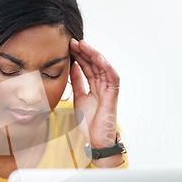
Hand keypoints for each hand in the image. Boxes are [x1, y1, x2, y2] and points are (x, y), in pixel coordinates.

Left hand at [69, 39, 122, 166]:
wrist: (96, 139)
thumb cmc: (89, 122)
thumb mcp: (79, 98)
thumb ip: (77, 83)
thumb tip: (72, 67)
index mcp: (94, 86)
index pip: (86, 67)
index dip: (78, 56)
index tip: (68, 46)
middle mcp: (102, 85)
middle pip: (94, 64)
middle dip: (84, 52)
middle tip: (72, 41)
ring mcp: (108, 89)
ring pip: (103, 67)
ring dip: (93, 55)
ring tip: (82, 45)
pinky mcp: (113, 95)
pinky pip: (112, 77)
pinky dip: (106, 66)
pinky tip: (97, 57)